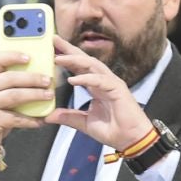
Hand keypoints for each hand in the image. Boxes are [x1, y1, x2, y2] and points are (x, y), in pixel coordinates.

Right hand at [0, 49, 53, 157]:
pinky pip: (16, 118)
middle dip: (32, 78)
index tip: (29, 57)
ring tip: (49, 96)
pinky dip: (30, 120)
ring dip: (34, 95)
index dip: (12, 56)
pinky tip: (41, 120)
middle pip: (9, 78)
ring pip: (14, 96)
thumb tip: (41, 77)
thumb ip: (11, 85)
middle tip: (48, 80)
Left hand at [47, 34, 153, 152]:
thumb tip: (49, 116)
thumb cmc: (114, 130)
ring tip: (58, 58)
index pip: (80, 67)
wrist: (131, 140)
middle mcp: (104, 81)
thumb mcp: (85, 124)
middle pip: (85, 60)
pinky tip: (73, 79)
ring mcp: (111, 84)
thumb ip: (68, 117)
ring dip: (74, 60)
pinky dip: (86, 78)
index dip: (67, 57)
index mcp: (96, 86)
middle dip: (69, 50)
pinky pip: (100, 80)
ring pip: (92, 66)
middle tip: (54, 40)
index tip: (53, 49)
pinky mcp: (117, 90)